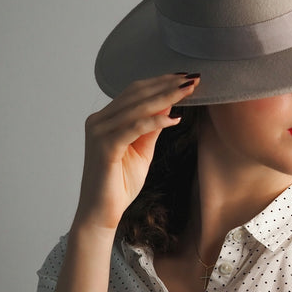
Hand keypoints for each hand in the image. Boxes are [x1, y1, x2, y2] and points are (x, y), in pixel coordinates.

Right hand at [73, 73, 199, 233]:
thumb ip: (151, 127)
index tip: (185, 77)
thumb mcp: (142, 150)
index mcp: (105, 119)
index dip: (161, 82)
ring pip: (136, 107)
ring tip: (189, 91)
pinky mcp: (104, 147)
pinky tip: (174, 118)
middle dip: (167, 85)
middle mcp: (98, 121)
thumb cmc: (119, 184)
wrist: (101, 213)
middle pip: (137, 94)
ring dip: (166, 97)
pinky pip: (133, 128)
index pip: (135, 92)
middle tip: (193, 78)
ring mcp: (99, 132)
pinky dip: (155, 121)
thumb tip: (168, 103)